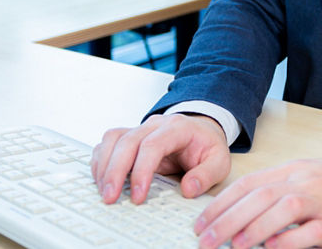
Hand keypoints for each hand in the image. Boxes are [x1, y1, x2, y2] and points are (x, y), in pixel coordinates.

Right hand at [91, 113, 231, 204]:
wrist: (202, 130)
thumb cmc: (207, 146)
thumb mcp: (219, 161)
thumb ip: (206, 175)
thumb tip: (188, 189)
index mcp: (178, 127)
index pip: (153, 145)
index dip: (142, 171)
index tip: (138, 196)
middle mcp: (155, 124)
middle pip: (127, 141)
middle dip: (115, 171)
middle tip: (111, 197)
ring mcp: (140, 129)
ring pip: (113, 139)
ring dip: (104, 165)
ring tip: (104, 191)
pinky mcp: (130, 137)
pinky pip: (108, 143)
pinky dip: (101, 161)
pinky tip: (101, 179)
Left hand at [192, 155, 321, 248]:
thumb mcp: (308, 176)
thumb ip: (278, 190)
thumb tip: (242, 212)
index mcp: (293, 170)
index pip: (249, 184)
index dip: (221, 204)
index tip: (201, 223)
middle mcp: (304, 182)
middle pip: (259, 197)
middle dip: (227, 220)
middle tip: (206, 241)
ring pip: (282, 210)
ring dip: (253, 229)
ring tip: (233, 246)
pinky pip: (310, 232)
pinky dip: (289, 241)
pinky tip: (272, 248)